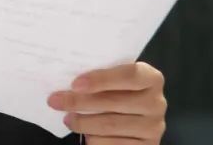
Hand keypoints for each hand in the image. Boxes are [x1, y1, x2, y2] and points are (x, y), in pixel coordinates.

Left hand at [46, 62, 166, 142]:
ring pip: (111, 125)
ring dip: (83, 123)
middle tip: (56, 101)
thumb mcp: (117, 79)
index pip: (130, 75)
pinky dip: (95, 140)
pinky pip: (115, 144)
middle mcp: (157, 103)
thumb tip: (68, 79)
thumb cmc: (121, 91)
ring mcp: (153, 127)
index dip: (101, 79)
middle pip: (114, 102)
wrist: (136, 117)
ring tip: (67, 118)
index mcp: (152, 78)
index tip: (75, 84)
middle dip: (79, 102)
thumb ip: (102, 76)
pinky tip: (85, 135)